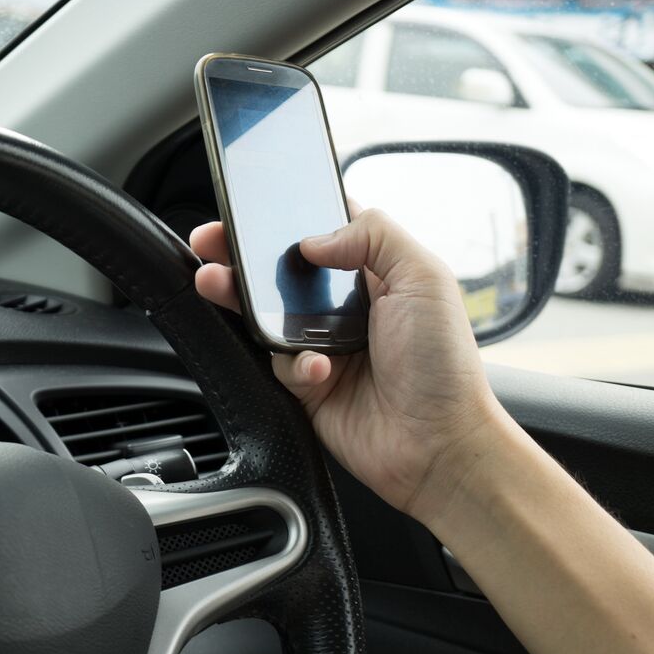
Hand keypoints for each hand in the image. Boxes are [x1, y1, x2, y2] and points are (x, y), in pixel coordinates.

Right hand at [190, 208, 513, 523]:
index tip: (250, 208)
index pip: (321, 230)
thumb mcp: (424, 277)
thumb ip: (373, 235)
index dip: (286, 217)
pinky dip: (294, 364)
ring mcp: (322, 346)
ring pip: (265, 315)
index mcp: (374, 273)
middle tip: (209, 242)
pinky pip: (278, 364)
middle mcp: (344, 307)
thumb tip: (312, 238)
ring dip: (240, 299)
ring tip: (216, 283)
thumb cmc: (444, 364)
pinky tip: (318, 369)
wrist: (439, 446)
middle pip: (280, 272)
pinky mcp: (307, 385)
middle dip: (240, 255)